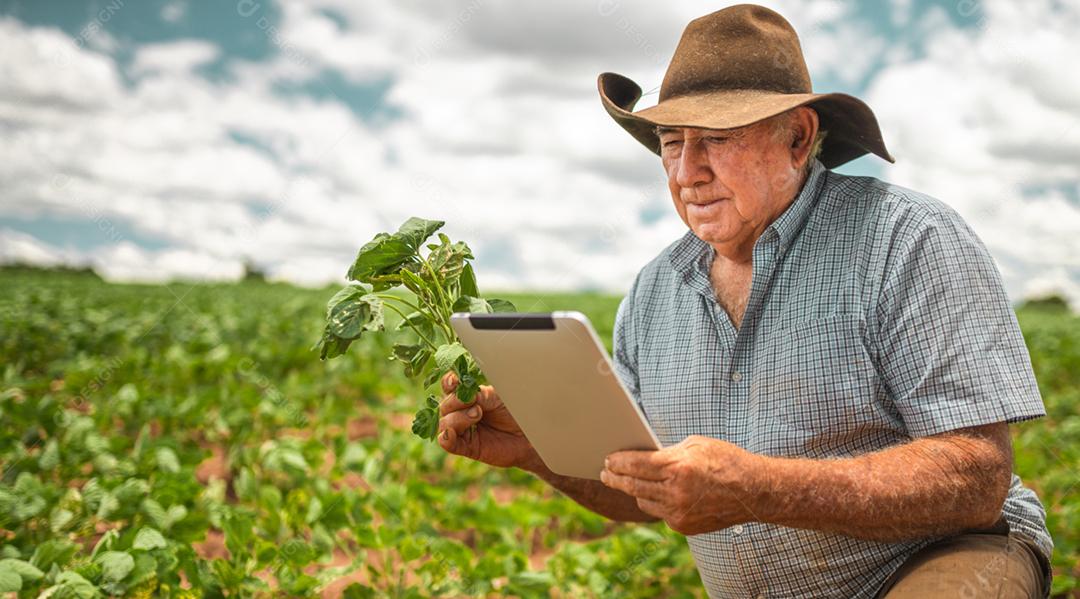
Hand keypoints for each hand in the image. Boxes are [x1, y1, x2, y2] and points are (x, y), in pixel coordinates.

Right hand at [437, 371, 538, 469]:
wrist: (529, 433)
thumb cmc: (515, 411)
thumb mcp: (497, 398)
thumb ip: (480, 395)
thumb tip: (464, 394)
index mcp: (467, 396)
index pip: (449, 387)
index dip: (449, 383)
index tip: (455, 381)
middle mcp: (460, 412)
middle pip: (445, 405)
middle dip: (456, 402)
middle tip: (477, 404)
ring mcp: (462, 430)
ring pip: (444, 424)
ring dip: (457, 418)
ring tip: (477, 414)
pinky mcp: (466, 447)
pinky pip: (446, 443)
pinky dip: (446, 437)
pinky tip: (452, 433)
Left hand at [600, 435, 762, 534]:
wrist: (753, 492)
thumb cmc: (725, 461)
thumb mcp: (696, 445)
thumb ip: (667, 452)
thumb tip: (642, 456)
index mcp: (679, 467)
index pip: (636, 464)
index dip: (617, 462)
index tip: (607, 460)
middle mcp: (676, 492)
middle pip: (633, 485)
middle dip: (615, 478)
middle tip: (605, 473)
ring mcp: (679, 512)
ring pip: (643, 501)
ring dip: (633, 491)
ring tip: (624, 482)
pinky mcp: (684, 526)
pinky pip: (659, 512)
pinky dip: (654, 502)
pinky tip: (652, 494)